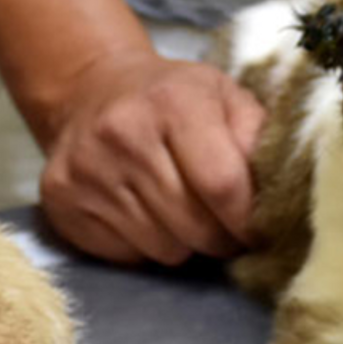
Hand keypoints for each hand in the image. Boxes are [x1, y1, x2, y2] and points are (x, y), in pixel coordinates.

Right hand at [38, 52, 265, 264]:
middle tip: (226, 228)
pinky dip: (146, 247)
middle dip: (222, 238)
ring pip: (163, 249)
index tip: (259, 229)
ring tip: (184, 215)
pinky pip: (126, 255)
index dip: (249, 221)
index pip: (223, 186)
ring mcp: (86, 169)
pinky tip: (146, 215)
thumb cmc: (175, 99)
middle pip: (195, 226)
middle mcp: (123, 133)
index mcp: (173, 102)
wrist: (92, 88)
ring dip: (185, 243)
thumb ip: (259, 140)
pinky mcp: (61, 200)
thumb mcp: (226, 98)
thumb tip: (281, 196)